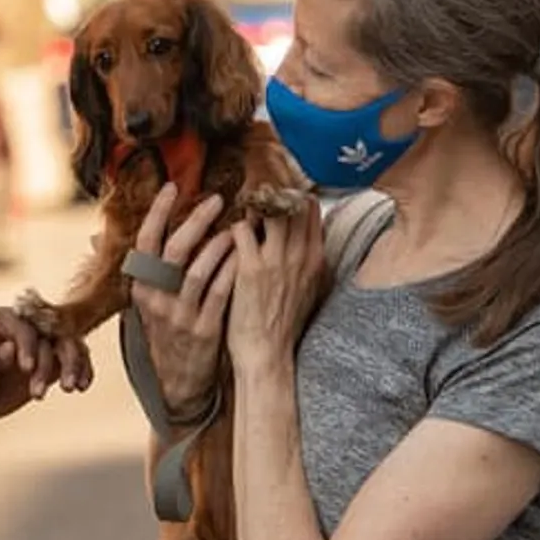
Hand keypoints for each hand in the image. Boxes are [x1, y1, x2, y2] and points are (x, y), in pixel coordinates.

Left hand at [0, 307, 92, 425]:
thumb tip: (9, 349)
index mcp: (4, 319)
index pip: (24, 328)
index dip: (28, 346)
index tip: (26, 369)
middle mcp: (28, 326)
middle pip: (53, 334)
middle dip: (56, 360)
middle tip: (51, 389)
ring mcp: (43, 342)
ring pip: (69, 345)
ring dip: (73, 366)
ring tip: (71, 389)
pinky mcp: (55, 360)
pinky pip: (76, 360)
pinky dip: (83, 371)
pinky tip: (83, 387)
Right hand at [131, 182, 238, 414]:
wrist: (177, 384)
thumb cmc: (165, 333)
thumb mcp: (144, 302)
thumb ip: (136, 268)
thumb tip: (96, 235)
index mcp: (141, 288)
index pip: (145, 243)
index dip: (157, 213)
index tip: (172, 187)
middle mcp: (156, 300)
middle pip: (173, 252)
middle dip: (195, 221)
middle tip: (217, 199)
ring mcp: (179, 317)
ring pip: (198, 271)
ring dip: (218, 244)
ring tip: (236, 225)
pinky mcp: (204, 331)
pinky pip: (219, 294)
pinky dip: (231, 271)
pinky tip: (243, 254)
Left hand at [227, 197, 324, 370]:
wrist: (267, 354)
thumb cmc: (282, 323)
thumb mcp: (307, 288)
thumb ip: (305, 260)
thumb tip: (301, 237)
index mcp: (314, 259)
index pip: (311, 209)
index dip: (293, 193)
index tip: (277, 189)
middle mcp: (299, 255)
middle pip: (292, 202)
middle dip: (273, 188)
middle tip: (254, 185)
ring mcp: (276, 260)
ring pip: (269, 208)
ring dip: (251, 202)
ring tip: (238, 202)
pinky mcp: (250, 269)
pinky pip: (242, 229)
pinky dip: (232, 225)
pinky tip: (224, 231)